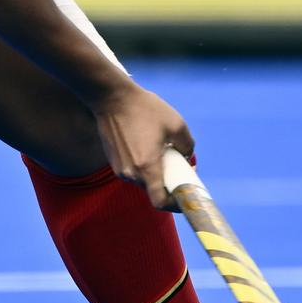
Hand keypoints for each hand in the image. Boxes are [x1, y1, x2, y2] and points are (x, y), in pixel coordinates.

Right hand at [92, 83, 194, 210]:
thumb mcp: (177, 124)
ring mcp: (119, 169)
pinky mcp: (113, 162)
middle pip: (153, 191)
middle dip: (168, 185)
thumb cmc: (145, 109)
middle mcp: (130, 173)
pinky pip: (133, 172)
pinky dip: (144, 167)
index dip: (175, 204)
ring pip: (143, 181)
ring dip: (155, 174)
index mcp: (147, 167)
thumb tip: (188, 157)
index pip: (160, 202)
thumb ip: (188, 146)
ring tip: (163, 154)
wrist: (112, 98)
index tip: (184, 196)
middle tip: (179, 171)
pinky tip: (148, 148)